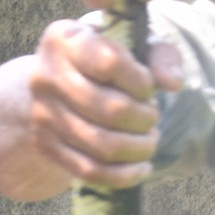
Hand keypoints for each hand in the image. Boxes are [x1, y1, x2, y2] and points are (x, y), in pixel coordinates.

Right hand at [11, 18, 184, 190]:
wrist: (58, 85)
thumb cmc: (104, 59)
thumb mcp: (132, 44)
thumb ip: (160, 55)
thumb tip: (173, 83)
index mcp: (63, 39)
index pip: (110, 63)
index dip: (141, 81)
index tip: (147, 85)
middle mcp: (44, 76)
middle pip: (111, 110)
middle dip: (145, 118)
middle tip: (152, 116)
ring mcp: (42, 114)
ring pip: (103, 146)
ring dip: (139, 148)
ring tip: (150, 139)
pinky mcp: (45, 146)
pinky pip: (91, 171)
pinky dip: (124, 175)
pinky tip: (142, 167)